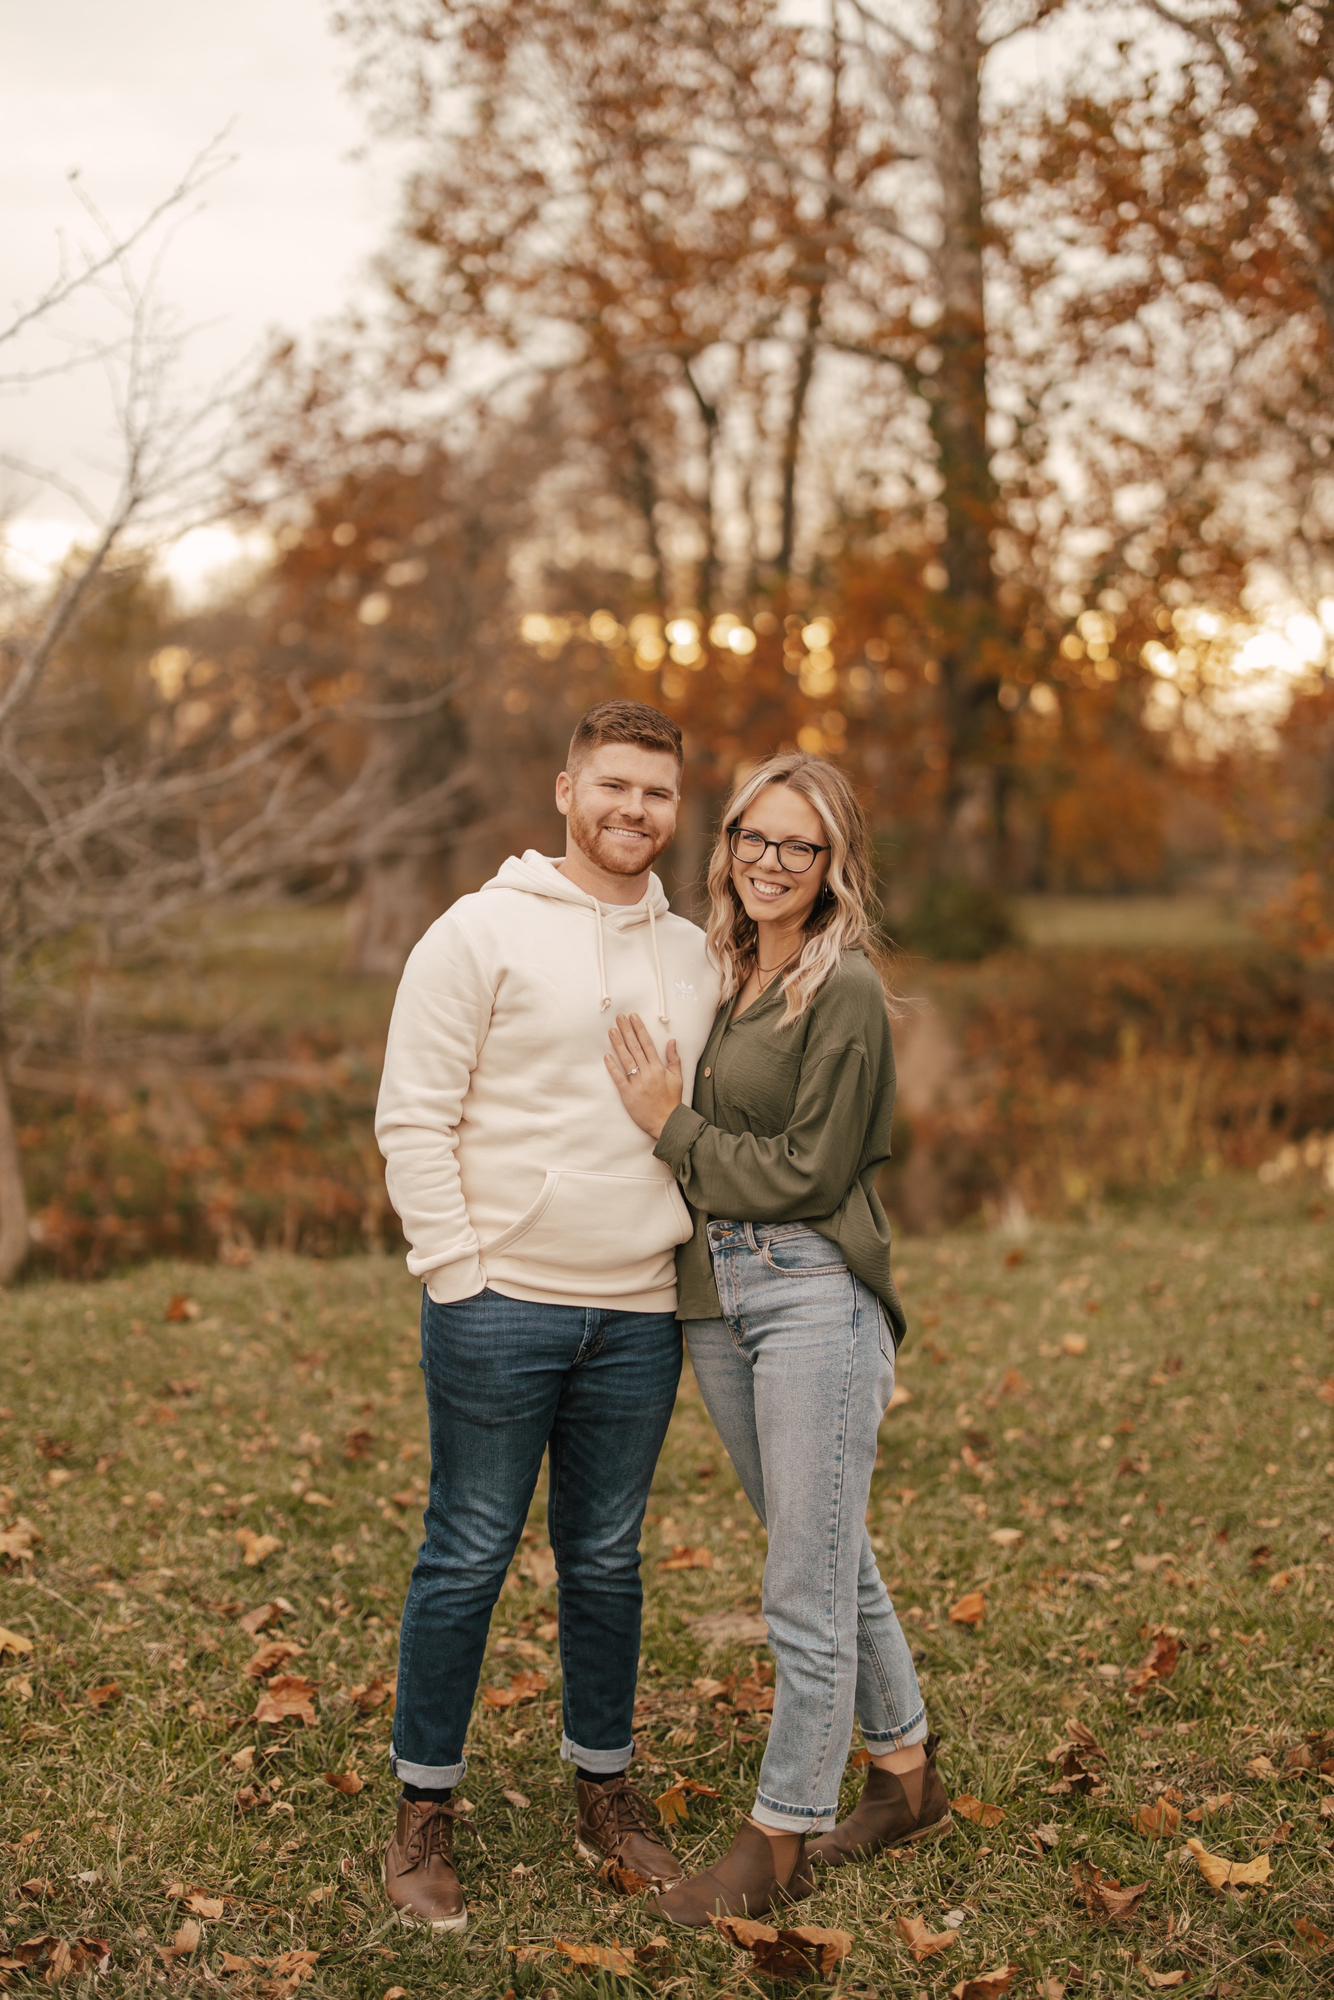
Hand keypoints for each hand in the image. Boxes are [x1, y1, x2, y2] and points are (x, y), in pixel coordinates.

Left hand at [605, 1012, 682, 1138]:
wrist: (667, 1122)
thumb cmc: (672, 1100)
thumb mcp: (678, 1078)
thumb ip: (674, 1059)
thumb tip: (672, 1041)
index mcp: (659, 1067)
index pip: (647, 1043)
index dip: (639, 1029)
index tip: (633, 1017)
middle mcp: (647, 1073)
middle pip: (634, 1047)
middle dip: (626, 1031)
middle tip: (619, 1017)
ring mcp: (636, 1083)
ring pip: (625, 1059)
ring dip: (618, 1044)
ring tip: (611, 1030)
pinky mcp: (628, 1094)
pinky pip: (618, 1078)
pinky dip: (612, 1067)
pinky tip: (606, 1056)